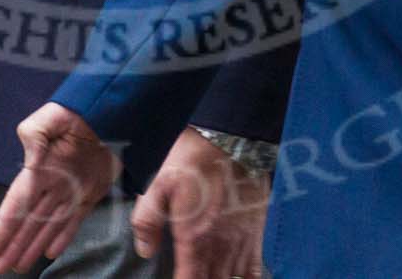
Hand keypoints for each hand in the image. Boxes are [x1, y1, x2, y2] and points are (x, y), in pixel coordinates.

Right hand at [0, 102, 121, 273]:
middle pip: (29, 221)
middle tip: (0, 267)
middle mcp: (52, 183)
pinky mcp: (92, 192)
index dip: (3, 227)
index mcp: (39, 168)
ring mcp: (72, 189)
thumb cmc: (77, 111)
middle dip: (13, 245)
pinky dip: (62, 237)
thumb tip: (30, 164)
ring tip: (18, 266)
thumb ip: (34, 137)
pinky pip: (74, 221)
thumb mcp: (49, 118)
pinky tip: (50, 253)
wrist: (110, 109)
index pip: (16, 204)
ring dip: (33, 246)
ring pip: (48, 226)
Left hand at [130, 128, 268, 278]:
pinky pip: (256, 269)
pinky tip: (237, 278)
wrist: (229, 138)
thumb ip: (147, 222)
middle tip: (192, 276)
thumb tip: (145, 251)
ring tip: (209, 276)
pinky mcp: (256, 231)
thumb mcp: (157, 185)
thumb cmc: (191, 161)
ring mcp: (241, 240)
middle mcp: (220, 246)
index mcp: (194, 239)